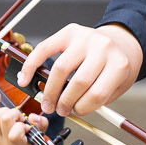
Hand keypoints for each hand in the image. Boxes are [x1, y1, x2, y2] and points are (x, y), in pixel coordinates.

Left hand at [0, 92, 47, 144]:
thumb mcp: (39, 140)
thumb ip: (41, 125)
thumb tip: (33, 116)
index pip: (15, 132)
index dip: (21, 125)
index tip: (25, 128)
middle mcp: (2, 144)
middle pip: (4, 118)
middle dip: (14, 114)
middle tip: (19, 120)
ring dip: (6, 111)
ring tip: (12, 118)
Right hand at [17, 23, 142, 117]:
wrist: (120, 44)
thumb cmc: (115, 69)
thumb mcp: (116, 87)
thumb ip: (95, 99)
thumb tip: (67, 109)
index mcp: (119, 65)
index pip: (97, 93)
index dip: (83, 108)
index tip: (75, 113)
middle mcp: (103, 48)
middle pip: (79, 82)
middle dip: (65, 102)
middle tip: (58, 110)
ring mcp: (85, 37)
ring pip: (61, 68)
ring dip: (50, 90)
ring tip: (48, 103)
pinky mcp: (70, 31)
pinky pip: (44, 48)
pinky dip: (31, 65)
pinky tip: (25, 79)